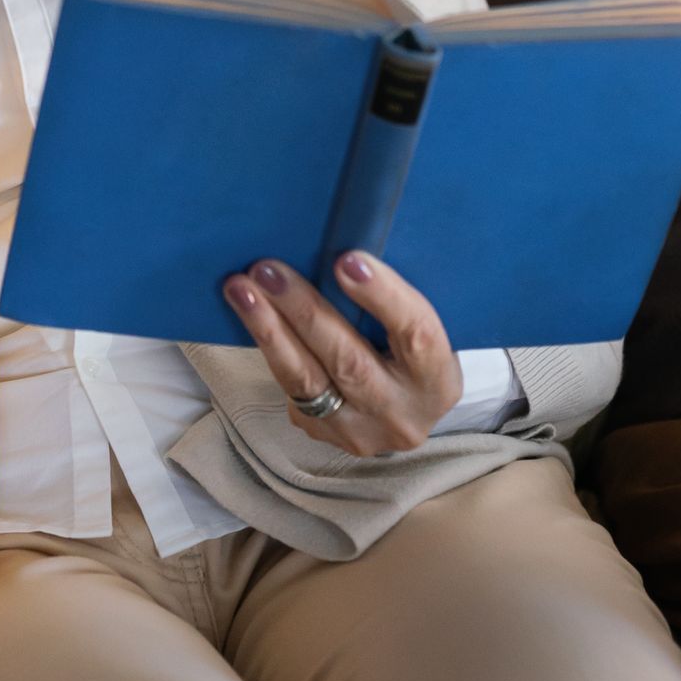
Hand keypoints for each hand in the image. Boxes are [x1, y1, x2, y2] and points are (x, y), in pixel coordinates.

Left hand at [222, 253, 461, 456]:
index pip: (416, 334)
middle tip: (268, 270)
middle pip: (349, 360)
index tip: (347, 260)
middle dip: (304, 310)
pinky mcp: (323, 434)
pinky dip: (268, 347)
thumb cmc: (408, 349)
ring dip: (269, 329)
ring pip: (307, 379)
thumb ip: (391, 301)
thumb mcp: (415, 328)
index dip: (383, 297)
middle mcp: (403, 414)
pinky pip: (289, 388)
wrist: (399, 405)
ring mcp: (360, 432)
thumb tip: (341, 246)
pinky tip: (248, 314)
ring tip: (241, 290)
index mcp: (439, 380)